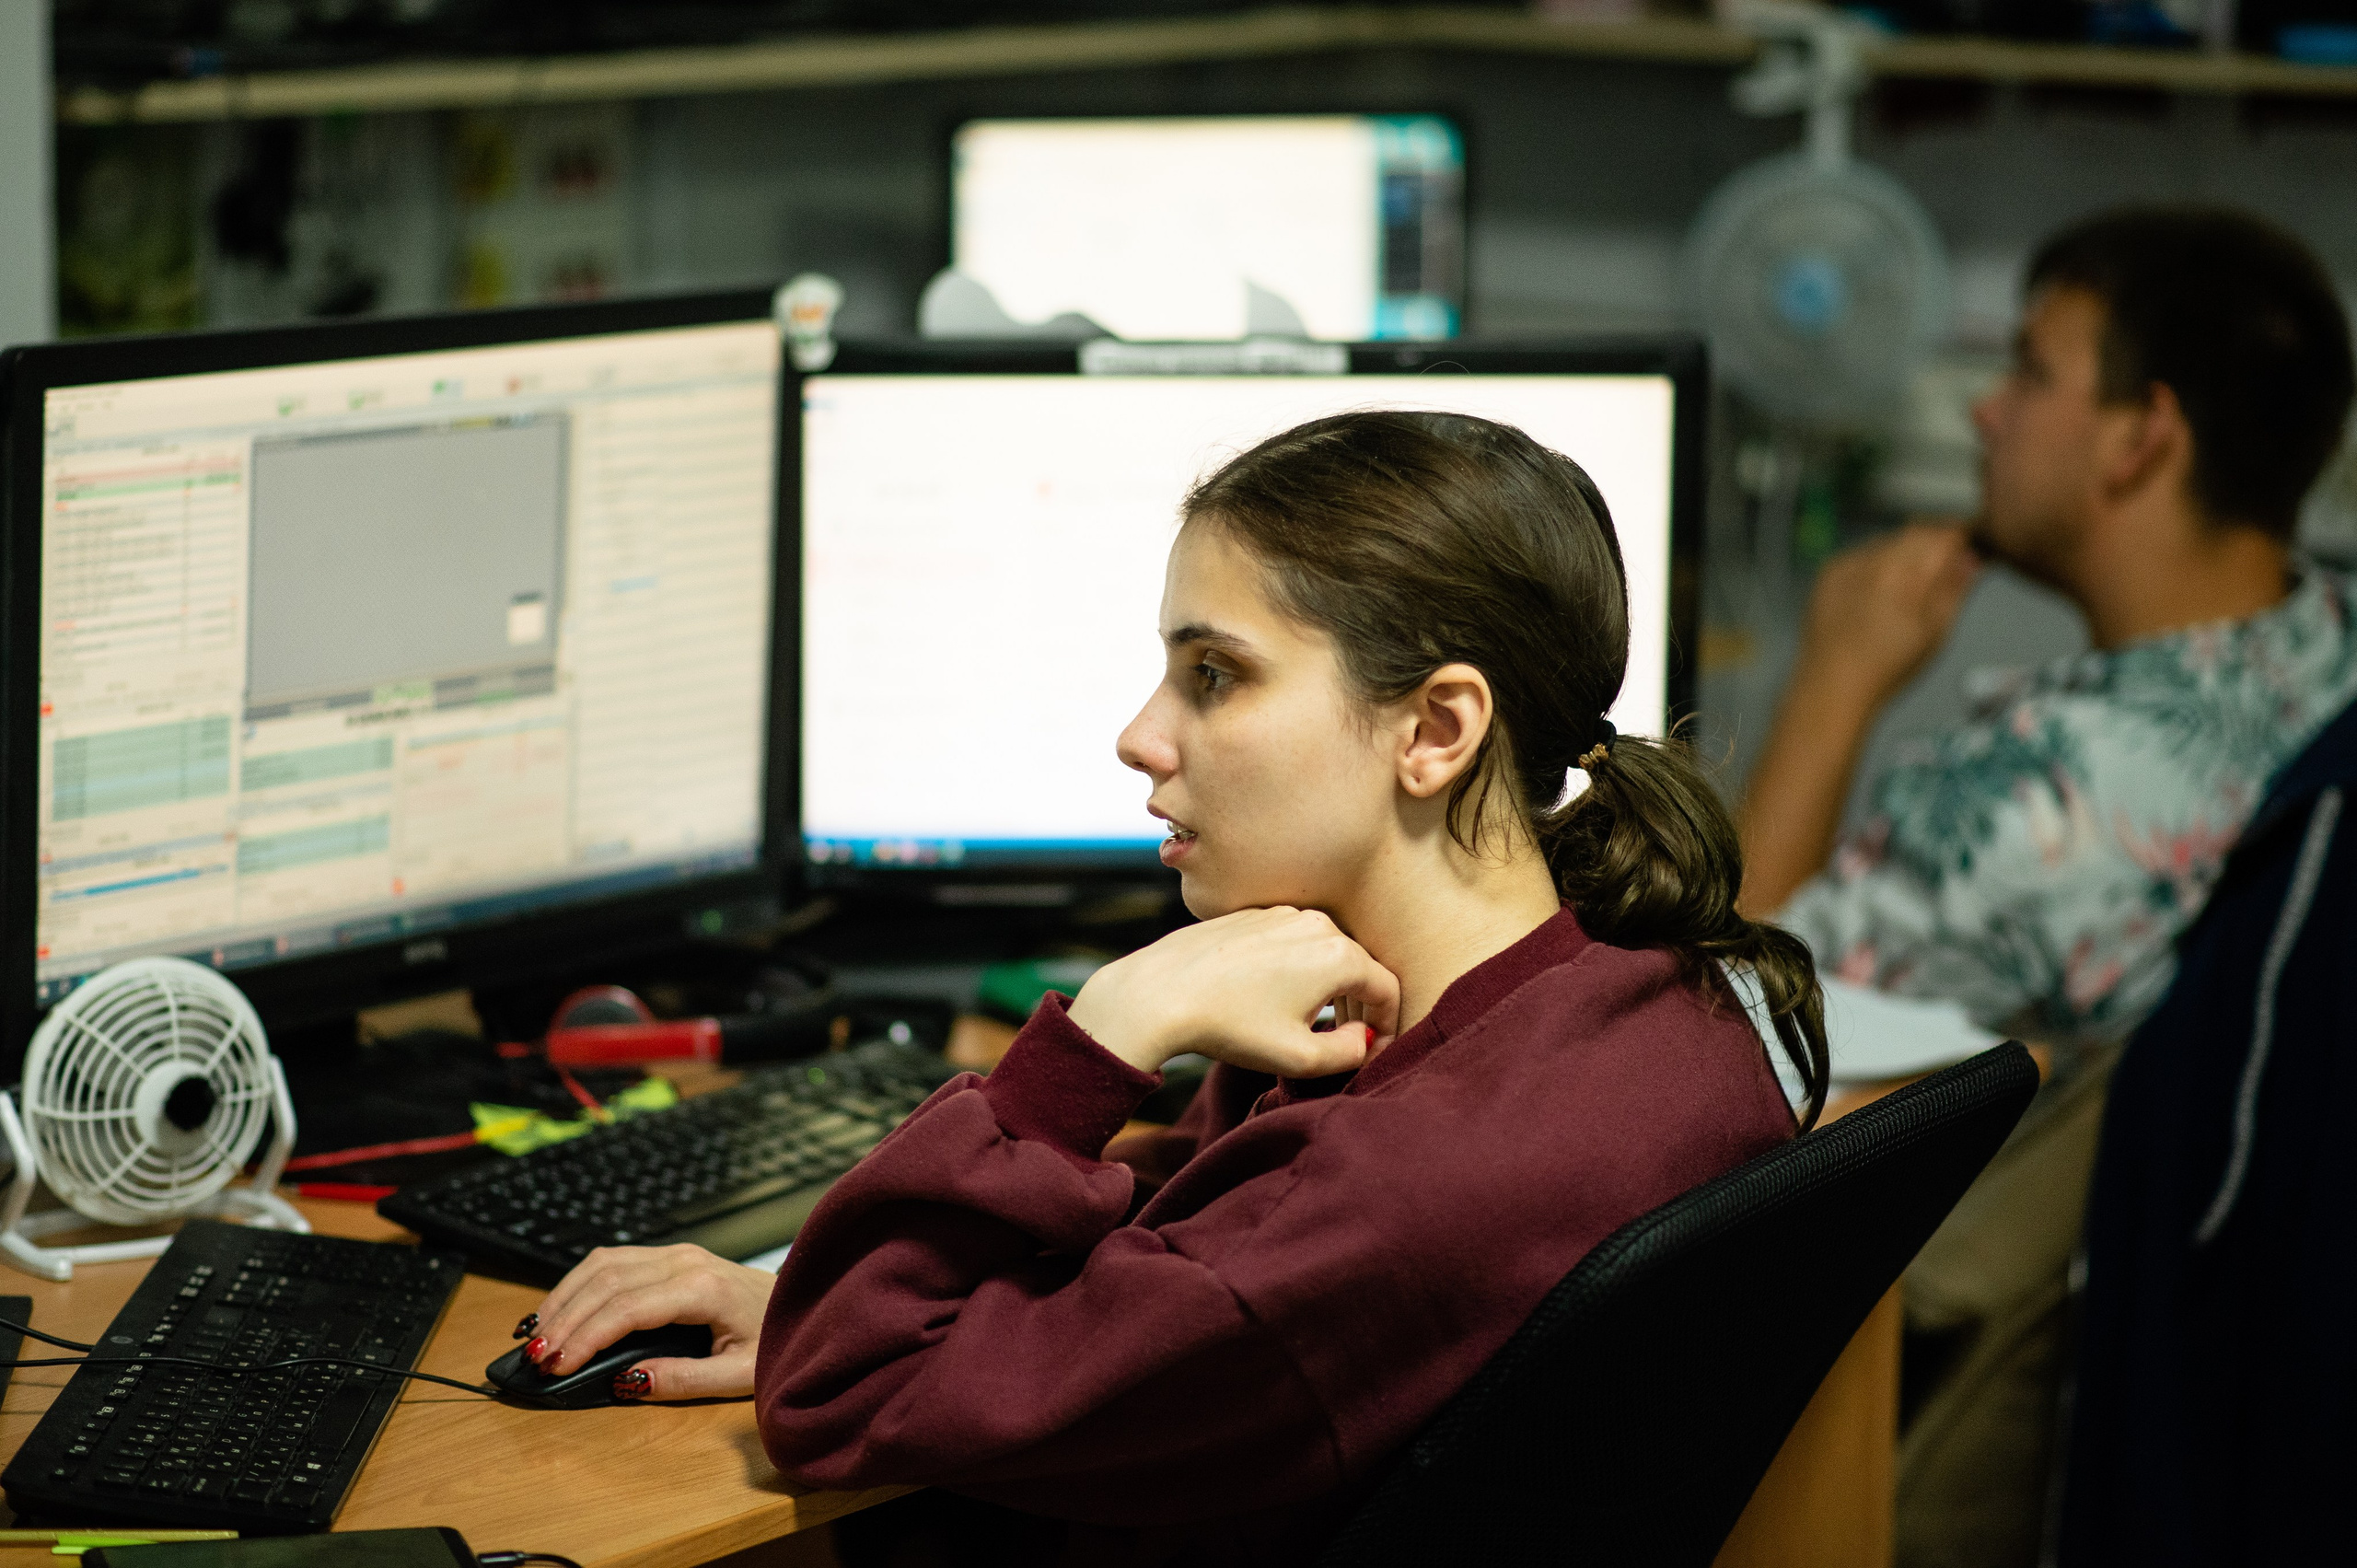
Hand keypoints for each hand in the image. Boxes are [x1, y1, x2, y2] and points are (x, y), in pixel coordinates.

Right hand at [522, 1243, 773, 1399]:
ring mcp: (677, 1253)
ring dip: (565, 1298)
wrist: (803, 1302)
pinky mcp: (670, 1255)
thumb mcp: (740, 1374)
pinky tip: (559, 1309)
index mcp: (704, 1290)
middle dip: (565, 1320)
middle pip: (607, 1282)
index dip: (585, 1337)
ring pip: (603, 1264)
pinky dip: (579, 1284)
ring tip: (536, 1336)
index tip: (555, 1366)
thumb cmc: (775, 1339)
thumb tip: (629, 1382)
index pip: (627, 1310)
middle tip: (534, 1357)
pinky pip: (614, 1261)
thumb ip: (685, 1380)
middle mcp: (686, 1261)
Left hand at [1067, 906, 1400, 1076]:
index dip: (1389, 1025)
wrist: (1161, 992)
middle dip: (1359, 1005)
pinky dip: (1296, 968)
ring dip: (1327, 985)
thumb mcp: (1300, 1057)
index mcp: (1339, 955)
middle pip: (1358, 966)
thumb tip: (1362, 1039)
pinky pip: (1290, 941)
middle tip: (1348, 1042)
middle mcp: (1317, 923)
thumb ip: (1349, 1053)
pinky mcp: (1252, 915)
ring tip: (1310, 1022)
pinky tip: (1272, 998)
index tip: (1374, 1051)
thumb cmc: (1232, 1027)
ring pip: (1323, 951)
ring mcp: (1282, 913)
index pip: (1387, 989)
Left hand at [1797, 520, 1981, 708]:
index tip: (1969, 548)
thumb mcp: (1936, 632)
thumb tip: (1970, 558)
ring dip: (1905, 553)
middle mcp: (1874, 561)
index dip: (1961, 538)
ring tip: (1910, 588)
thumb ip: (1955, 588)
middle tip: (1945, 566)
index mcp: (1905, 574)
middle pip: (1915, 533)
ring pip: (1889, 541)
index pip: (1943, 534)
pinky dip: (1877, 564)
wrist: (1832, 686)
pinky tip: (1880, 593)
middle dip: (1934, 543)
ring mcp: (1848, 564)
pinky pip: (1862, 555)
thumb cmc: (1886, 668)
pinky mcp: (1829, 573)